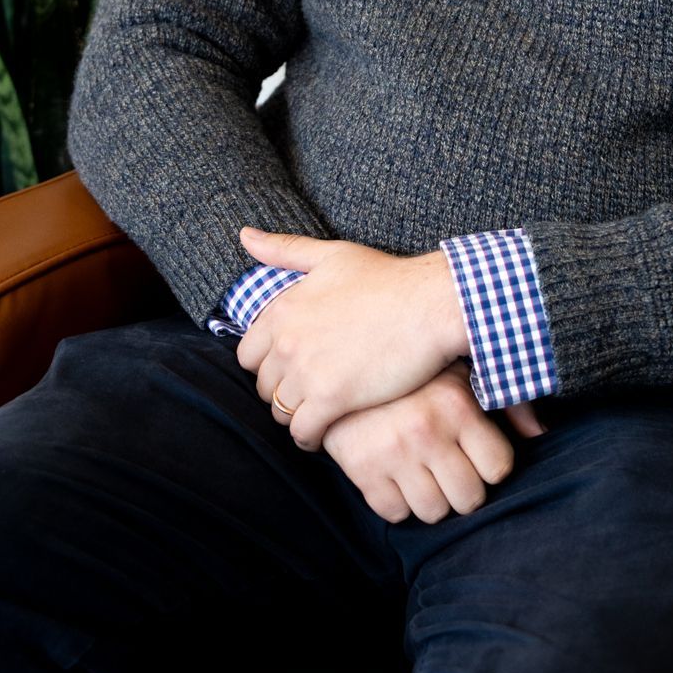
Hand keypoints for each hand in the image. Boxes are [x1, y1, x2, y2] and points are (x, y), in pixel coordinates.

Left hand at [234, 228, 467, 449]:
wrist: (428, 304)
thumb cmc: (387, 277)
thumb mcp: (332, 255)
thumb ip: (285, 249)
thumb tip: (244, 235)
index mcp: (283, 308)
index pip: (247, 353)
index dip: (267, 363)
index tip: (289, 366)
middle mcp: (286, 341)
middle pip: (263, 386)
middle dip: (281, 390)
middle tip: (307, 391)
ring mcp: (307, 372)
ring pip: (279, 411)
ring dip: (294, 415)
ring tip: (316, 412)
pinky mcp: (331, 399)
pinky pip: (302, 432)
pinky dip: (309, 437)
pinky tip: (324, 433)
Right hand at [322, 359, 546, 524]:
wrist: (341, 359)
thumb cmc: (413, 369)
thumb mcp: (460, 370)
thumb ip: (508, 398)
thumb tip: (540, 433)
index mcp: (456, 404)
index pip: (499, 467)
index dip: (491, 464)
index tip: (477, 451)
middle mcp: (425, 430)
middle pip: (470, 498)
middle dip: (464, 487)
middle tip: (451, 466)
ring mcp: (391, 453)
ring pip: (434, 512)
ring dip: (431, 497)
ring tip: (423, 469)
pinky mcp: (361, 471)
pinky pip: (395, 514)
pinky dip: (397, 501)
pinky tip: (395, 472)